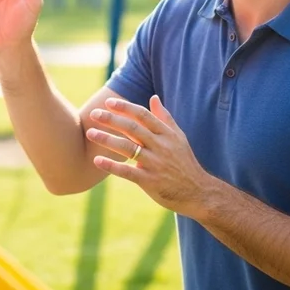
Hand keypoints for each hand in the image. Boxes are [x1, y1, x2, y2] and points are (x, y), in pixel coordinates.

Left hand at [87, 95, 214, 218]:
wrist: (198, 192)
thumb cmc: (185, 162)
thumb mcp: (178, 138)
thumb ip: (164, 118)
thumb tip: (154, 98)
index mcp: (167, 134)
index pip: (143, 115)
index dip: (125, 107)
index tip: (108, 102)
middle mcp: (161, 147)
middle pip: (132, 129)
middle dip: (112, 119)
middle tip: (94, 114)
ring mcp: (155, 164)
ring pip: (127, 149)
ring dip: (107, 140)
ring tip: (90, 133)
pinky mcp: (150, 181)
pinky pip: (127, 172)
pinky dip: (111, 166)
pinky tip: (97, 160)